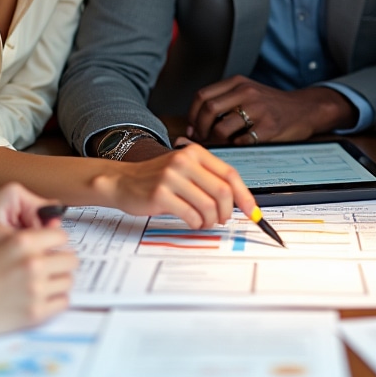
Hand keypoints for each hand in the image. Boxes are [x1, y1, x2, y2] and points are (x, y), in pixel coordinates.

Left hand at [0, 182, 67, 265]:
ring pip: (34, 233)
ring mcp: (12, 210)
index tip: (36, 254)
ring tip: (7, 257)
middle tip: (17, 257)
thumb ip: (30, 240)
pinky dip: (16, 249)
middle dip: (33, 243)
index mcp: (17, 194)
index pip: (48, 215)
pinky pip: (23, 237)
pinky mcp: (6, 221)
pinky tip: (4, 257)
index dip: (44, 238)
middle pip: (42, 224)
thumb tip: (56, 246)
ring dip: (24, 247)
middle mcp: (17, 198)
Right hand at [0, 226, 76, 337]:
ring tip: (43, 284)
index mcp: (23, 241)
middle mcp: (33, 263)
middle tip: (50, 268)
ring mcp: (36, 289)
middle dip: (61, 263)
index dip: (56, 243)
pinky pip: (63, 302)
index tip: (52, 249)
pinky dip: (55, 300)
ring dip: (58, 282)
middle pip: (71, 259)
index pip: (61, 236)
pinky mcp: (35, 313)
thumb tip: (56, 243)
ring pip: (68, 281)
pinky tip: (42, 298)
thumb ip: (29, 241)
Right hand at [105, 143, 257, 228]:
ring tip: (206, 222)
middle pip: (222, 191)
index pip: (230, 174)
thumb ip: (209, 180)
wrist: (123, 181)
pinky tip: (192, 222)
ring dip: (211, 221)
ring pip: (208, 206)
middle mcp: (184, 161)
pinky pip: (191, 215)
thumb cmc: (158, 178)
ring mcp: (171, 177)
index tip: (252, 211)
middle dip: (228, 211)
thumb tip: (240, 201)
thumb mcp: (185, 169)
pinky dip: (196, 223)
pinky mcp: (160, 195)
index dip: (245, 195)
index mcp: (195, 153)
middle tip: (223, 219)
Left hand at [186, 76, 354, 143]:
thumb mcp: (248, 91)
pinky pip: (241, 142)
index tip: (192, 128)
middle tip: (201, 140)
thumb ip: (225, 100)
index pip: (202, 96)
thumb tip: (195, 122)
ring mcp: (258, 110)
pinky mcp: (268, 127)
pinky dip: (234, 147)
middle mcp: (247, 92)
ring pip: (222, 128)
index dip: (192, 115)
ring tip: (218, 146)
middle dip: (200, 129)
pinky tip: (237, 146)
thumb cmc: (272, 104)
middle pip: (208, 110)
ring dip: (215, 142)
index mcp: (238, 83)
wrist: (304, 108)